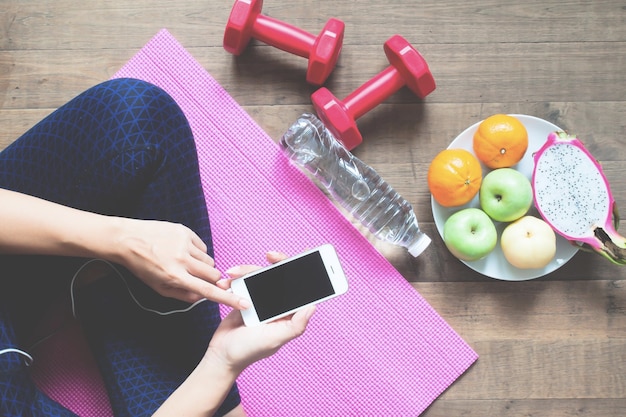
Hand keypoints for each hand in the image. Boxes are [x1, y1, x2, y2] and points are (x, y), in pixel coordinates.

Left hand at [114, 218, 249, 309]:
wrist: (127, 239)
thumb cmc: (141, 266)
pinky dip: (197, 252)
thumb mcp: (158, 288)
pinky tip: (182, 251)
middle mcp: (182, 260)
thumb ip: (183, 295)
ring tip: (184, 263)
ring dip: (202, 265)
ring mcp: (184, 244)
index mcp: (175, 277)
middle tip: (198, 278)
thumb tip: (203, 297)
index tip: (245, 303)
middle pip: (214, 274)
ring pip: (209, 261)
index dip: (229, 298)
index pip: (208, 291)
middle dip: (212, 280)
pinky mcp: (185, 231)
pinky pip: (202, 247)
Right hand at [206, 251, 315, 372]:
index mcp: (288, 314)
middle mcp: (276, 305)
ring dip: (247, 271)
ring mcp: (260, 300)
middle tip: (270, 255)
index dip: (304, 271)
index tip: (306, 254)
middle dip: (276, 263)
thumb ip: (296, 324)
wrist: (221, 355)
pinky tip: (227, 281)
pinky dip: (234, 280)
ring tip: (234, 274)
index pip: (299, 289)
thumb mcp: (276, 339)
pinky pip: (243, 282)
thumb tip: (313, 306)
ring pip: (259, 276)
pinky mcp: (244, 298)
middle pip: (280, 276)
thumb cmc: (249, 351)